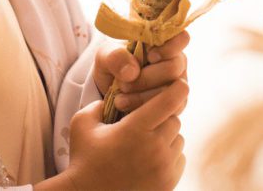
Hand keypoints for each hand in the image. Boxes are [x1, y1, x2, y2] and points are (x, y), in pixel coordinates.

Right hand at [64, 78, 187, 190]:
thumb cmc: (84, 160)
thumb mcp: (82, 124)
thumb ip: (98, 103)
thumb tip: (115, 94)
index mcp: (136, 129)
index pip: (169, 101)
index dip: (177, 89)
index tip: (180, 83)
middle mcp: (154, 148)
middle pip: (175, 120)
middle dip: (162, 118)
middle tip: (145, 123)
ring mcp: (163, 169)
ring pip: (178, 140)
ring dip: (167, 137)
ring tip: (145, 143)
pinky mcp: (168, 184)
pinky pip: (179, 160)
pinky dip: (169, 156)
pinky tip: (149, 160)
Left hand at [92, 30, 189, 112]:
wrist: (107, 88)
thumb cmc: (112, 64)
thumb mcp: (106, 55)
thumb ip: (116, 57)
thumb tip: (132, 72)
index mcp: (164, 42)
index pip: (182, 38)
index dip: (169, 47)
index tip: (150, 56)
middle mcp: (176, 61)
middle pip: (173, 68)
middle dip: (146, 78)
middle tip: (124, 84)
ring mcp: (177, 84)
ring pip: (171, 91)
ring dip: (142, 96)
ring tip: (120, 98)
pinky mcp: (175, 105)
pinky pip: (168, 110)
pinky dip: (144, 110)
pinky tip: (126, 107)